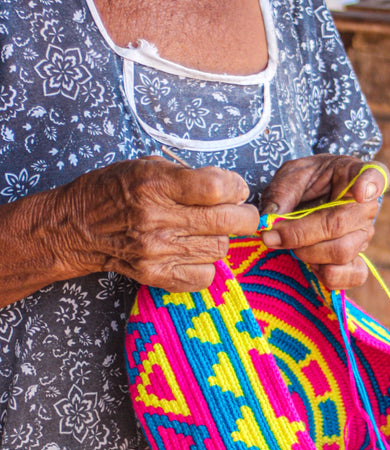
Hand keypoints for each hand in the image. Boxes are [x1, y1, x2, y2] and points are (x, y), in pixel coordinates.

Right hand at [65, 156, 258, 291]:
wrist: (78, 227)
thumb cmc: (115, 191)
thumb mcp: (148, 165)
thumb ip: (191, 176)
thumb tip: (233, 190)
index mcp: (156, 185)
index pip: (218, 188)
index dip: (236, 187)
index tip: (235, 188)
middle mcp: (157, 220)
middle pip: (228, 222)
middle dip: (244, 216)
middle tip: (240, 213)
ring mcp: (158, 252)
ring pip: (220, 249)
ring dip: (220, 238)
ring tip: (204, 230)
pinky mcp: (157, 276)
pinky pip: (206, 275)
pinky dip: (207, 264)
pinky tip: (193, 252)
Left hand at [260, 154, 388, 288]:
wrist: (309, 200)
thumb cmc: (304, 182)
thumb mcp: (289, 176)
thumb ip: (281, 193)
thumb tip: (271, 218)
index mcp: (354, 174)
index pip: (374, 175)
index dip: (370, 185)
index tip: (361, 192)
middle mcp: (366, 206)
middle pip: (338, 226)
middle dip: (299, 234)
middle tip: (272, 235)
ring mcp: (364, 235)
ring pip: (341, 252)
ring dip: (306, 253)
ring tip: (289, 245)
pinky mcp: (358, 260)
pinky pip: (353, 276)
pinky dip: (327, 275)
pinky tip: (310, 264)